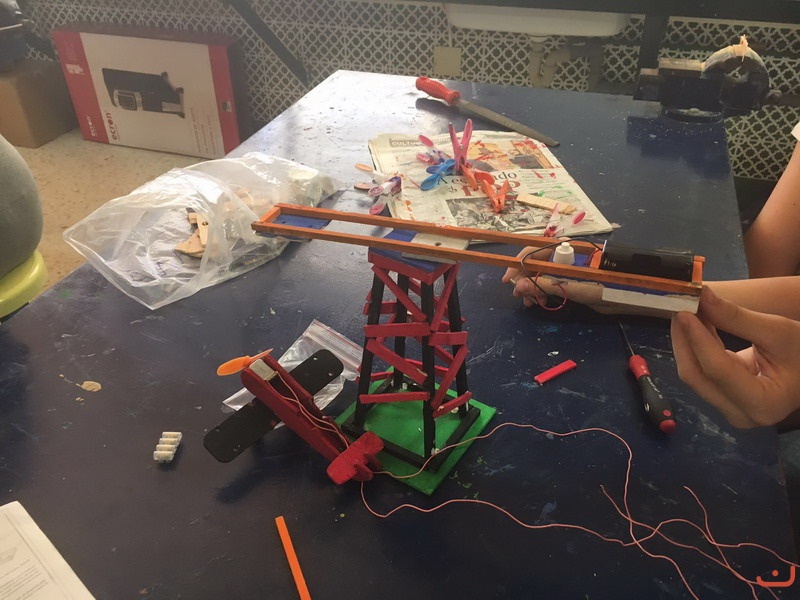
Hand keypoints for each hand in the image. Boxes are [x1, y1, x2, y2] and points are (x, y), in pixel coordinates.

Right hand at [501, 245, 626, 313]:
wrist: (634, 298)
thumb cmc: (611, 289)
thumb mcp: (578, 289)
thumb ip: (549, 286)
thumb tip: (520, 286)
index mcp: (568, 252)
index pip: (536, 250)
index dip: (519, 263)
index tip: (509, 280)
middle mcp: (565, 256)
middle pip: (536, 262)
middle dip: (524, 278)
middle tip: (519, 297)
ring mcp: (568, 268)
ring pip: (540, 273)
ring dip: (531, 286)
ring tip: (530, 302)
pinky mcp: (571, 279)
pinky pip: (549, 281)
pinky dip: (540, 291)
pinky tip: (539, 301)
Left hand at [671, 286, 799, 427]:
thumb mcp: (777, 331)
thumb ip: (737, 318)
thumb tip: (702, 296)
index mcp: (762, 404)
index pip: (718, 370)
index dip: (698, 339)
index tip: (683, 312)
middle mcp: (740, 414)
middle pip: (697, 375)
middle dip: (685, 338)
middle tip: (677, 304)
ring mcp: (727, 409)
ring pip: (693, 373)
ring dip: (686, 339)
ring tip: (684, 308)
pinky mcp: (719, 398)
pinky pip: (698, 370)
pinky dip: (693, 345)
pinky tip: (692, 322)